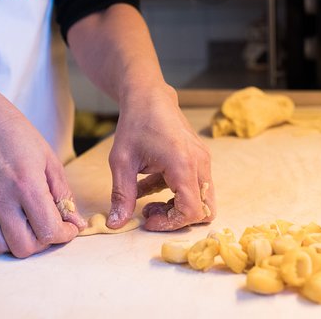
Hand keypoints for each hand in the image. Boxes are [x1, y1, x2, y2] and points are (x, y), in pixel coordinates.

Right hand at [0, 99, 85, 257]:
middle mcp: (2, 199)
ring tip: (30, 227)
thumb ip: (64, 196)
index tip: (69, 228)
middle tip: (50, 227)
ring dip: (21, 244)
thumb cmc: (21, 139)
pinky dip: (2, 241)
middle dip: (44, 243)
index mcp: (27, 185)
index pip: (48, 230)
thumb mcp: (51, 162)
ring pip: (3, 248)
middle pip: (25, 247)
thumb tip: (76, 223)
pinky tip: (13, 226)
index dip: (65, 235)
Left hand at [107, 85, 215, 230]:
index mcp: (183, 165)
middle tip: (150, 213)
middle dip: (177, 219)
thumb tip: (116, 224)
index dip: (170, 223)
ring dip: (175, 207)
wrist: (148, 95)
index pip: (191, 211)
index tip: (146, 220)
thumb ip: (121, 195)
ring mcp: (202, 160)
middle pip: (204, 210)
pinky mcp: (198, 158)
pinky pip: (194, 186)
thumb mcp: (121, 161)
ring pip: (201, 200)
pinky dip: (174, 194)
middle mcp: (200, 163)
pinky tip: (146, 186)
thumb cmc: (135, 124)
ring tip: (146, 202)